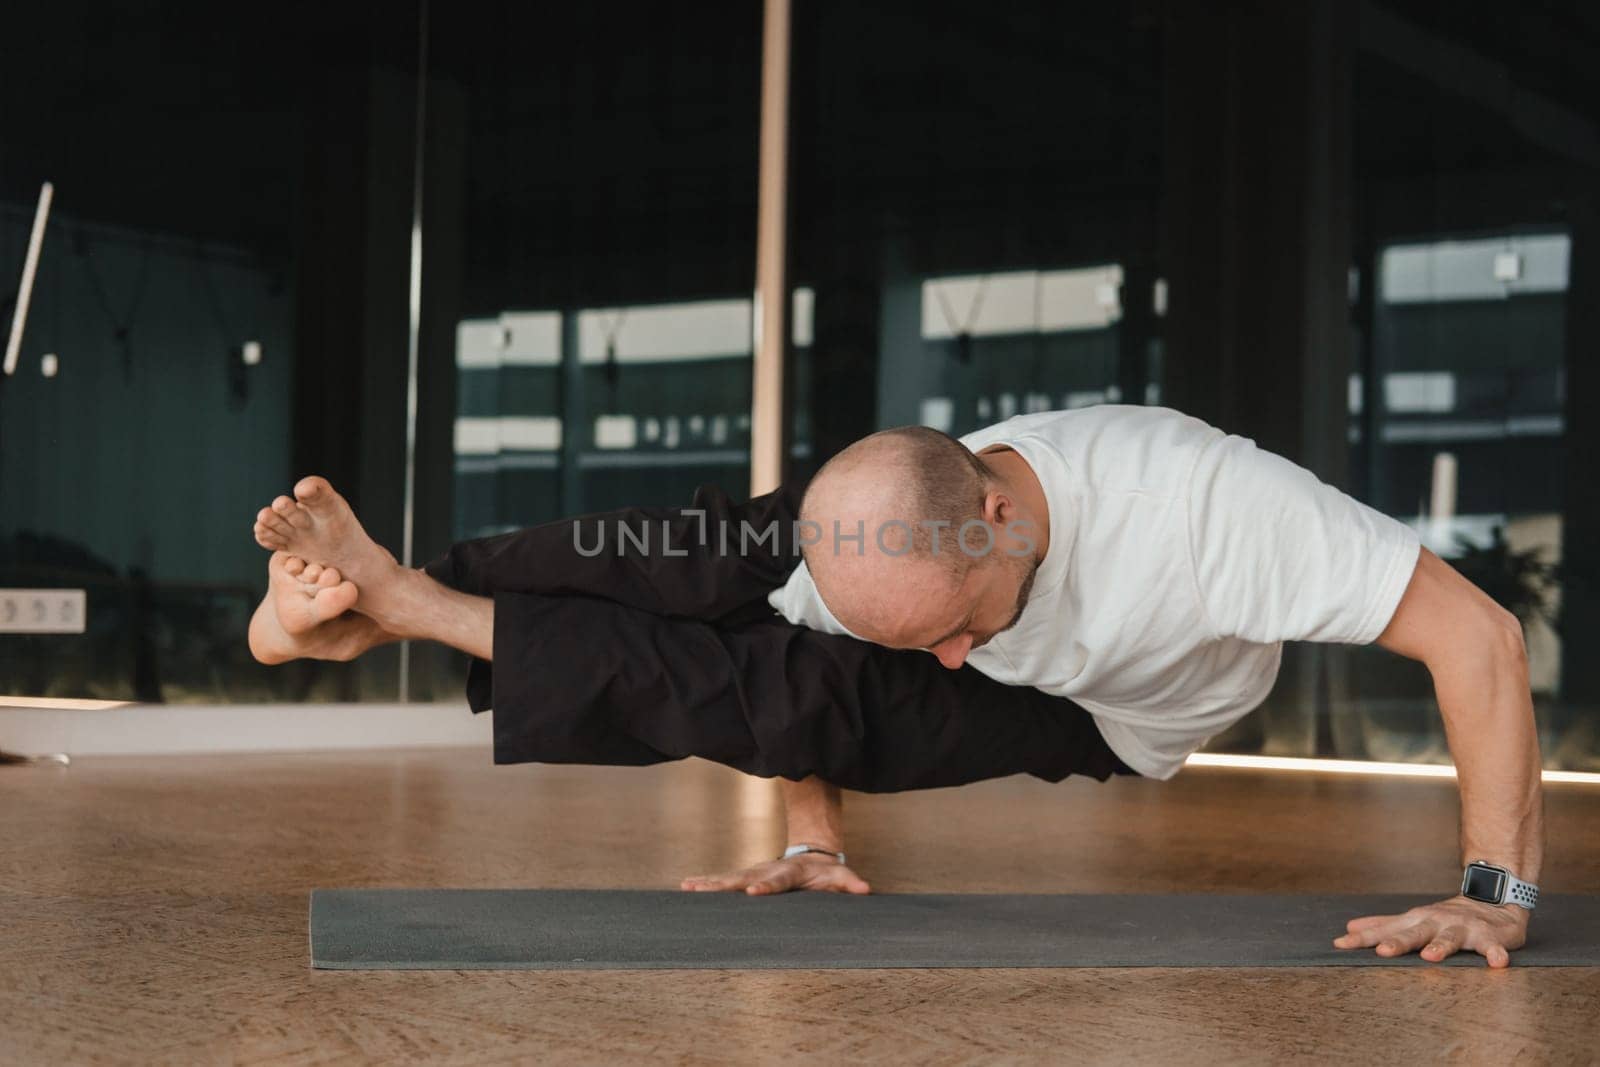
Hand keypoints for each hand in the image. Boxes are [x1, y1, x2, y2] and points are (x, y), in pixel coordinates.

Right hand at [680, 853, 870, 895]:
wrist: (812, 854)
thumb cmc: (825, 871)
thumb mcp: (839, 875)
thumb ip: (849, 882)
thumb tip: (864, 890)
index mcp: (789, 872)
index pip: (776, 881)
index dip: (765, 886)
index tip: (752, 891)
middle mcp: (767, 870)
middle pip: (743, 876)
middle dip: (724, 884)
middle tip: (703, 889)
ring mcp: (754, 871)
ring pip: (729, 878)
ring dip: (708, 883)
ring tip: (687, 886)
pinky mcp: (746, 876)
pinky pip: (725, 880)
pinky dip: (706, 883)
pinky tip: (687, 887)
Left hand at [1333, 895, 1527, 966]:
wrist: (1493, 903)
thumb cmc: (1447, 917)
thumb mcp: (1413, 919)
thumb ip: (1384, 925)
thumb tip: (1350, 928)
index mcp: (1416, 920)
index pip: (1386, 930)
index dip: (1363, 938)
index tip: (1340, 944)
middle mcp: (1436, 922)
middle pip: (1415, 932)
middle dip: (1399, 942)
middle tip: (1382, 952)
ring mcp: (1462, 927)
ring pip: (1450, 938)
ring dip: (1441, 946)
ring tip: (1431, 957)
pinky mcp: (1489, 936)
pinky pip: (1493, 947)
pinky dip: (1495, 954)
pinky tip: (1497, 963)